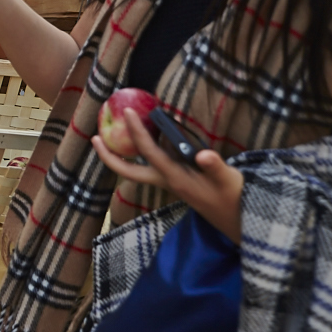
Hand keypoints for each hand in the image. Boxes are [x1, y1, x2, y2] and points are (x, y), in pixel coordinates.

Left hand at [92, 108, 243, 244]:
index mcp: (174, 178)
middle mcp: (165, 181)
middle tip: (94, 137)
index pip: (148, 151)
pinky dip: (143, 152)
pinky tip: (149, 138)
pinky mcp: (175, 182)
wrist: (237, 220)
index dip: (136, 130)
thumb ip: (215, 167)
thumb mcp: (229, 180)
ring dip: (122, 154)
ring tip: (112, 133)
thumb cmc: (233, 198)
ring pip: (136, 170)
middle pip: (127, 171)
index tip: (127, 111)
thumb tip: (202, 154)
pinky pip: (151, 166)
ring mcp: (168, 183)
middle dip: (108, 156)